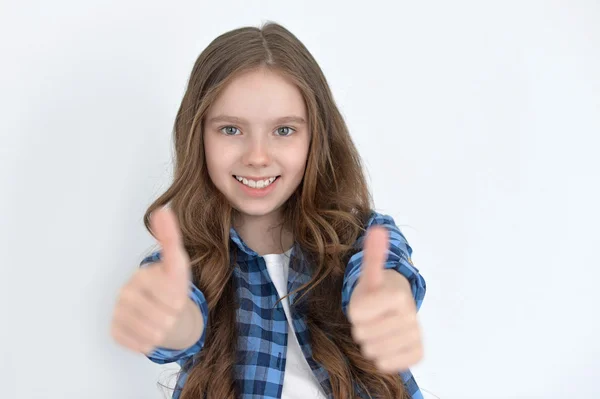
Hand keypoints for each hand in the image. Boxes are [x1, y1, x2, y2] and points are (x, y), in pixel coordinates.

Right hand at [110, 206, 191, 354]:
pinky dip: (149, 342)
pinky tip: (148, 330)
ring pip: (152, 335)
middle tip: (168, 309)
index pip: (171, 299)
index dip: (179, 301)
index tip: (175, 294)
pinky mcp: (114, 332)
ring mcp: (117, 313)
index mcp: (141, 276)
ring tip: (161, 320)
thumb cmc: (172, 286)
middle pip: (162, 320)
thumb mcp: (177, 263)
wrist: (163, 311)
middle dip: (172, 318)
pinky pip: (139, 346)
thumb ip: (170, 238)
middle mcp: (124, 294)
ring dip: (163, 332)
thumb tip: (162, 210)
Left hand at [347, 226, 422, 372]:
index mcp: (398, 295)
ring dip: (370, 342)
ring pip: (372, 351)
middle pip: (363, 334)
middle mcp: (410, 316)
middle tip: (373, 317)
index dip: (356, 310)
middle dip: (362, 327)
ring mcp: (416, 336)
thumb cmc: (379, 293)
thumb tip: (377, 229)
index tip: (367, 303)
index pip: (357, 315)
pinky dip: (382, 358)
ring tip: (379, 330)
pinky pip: (387, 364)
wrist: (400, 309)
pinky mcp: (417, 354)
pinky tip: (388, 345)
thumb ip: (372, 255)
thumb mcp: (370, 275)